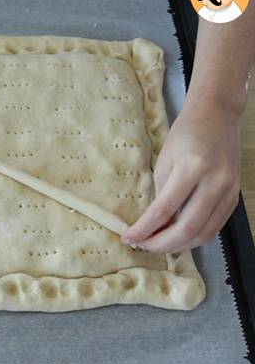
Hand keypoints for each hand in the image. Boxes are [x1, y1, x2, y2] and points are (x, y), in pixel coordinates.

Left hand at [121, 96, 241, 252]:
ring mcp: (228, 192)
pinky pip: (215, 228)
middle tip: (143, 246)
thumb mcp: (164, 162)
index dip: (144, 230)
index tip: (129, 238)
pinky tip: (178, 237)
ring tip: (158, 244)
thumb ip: (161, 196)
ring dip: (178, 246)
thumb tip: (152, 227)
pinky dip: (195, 237)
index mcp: (190, 169)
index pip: (163, 211)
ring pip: (203, 234)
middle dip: (161, 244)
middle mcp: (214, 182)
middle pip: (186, 229)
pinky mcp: (235, 198)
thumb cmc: (185, 136)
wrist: (217, 117)